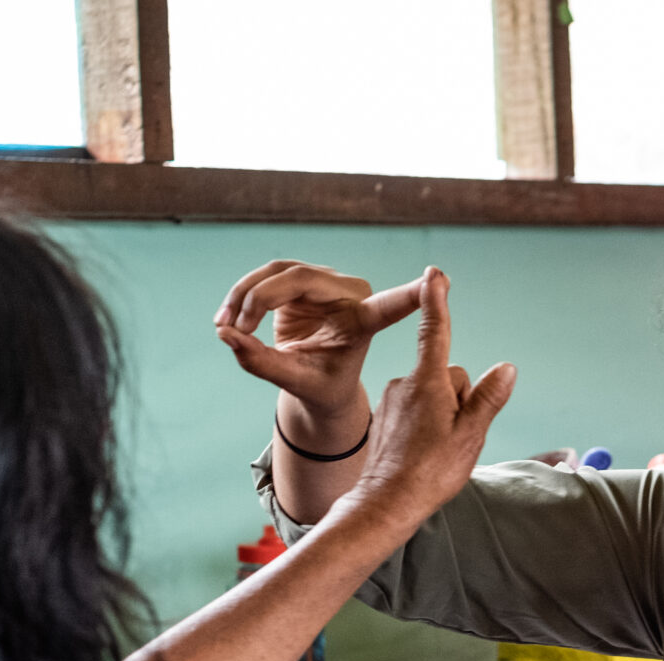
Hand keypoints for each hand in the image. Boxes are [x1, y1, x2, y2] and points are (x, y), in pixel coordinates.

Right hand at [214, 259, 426, 431]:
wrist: (316, 383)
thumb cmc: (322, 387)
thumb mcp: (297, 383)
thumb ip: (265, 363)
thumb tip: (227, 336)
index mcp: (364, 322)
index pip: (390, 305)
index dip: (409, 293)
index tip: (440, 276)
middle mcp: (349, 294)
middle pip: (299, 278)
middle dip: (260, 299)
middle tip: (235, 328)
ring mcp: (323, 282)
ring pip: (277, 272)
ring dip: (244, 295)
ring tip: (224, 327)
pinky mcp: (300, 281)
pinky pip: (264, 277)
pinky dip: (241, 296)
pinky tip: (226, 322)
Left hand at [341, 268, 515, 527]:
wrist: (386, 503)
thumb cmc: (430, 472)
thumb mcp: (470, 436)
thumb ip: (488, 399)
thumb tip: (505, 368)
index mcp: (428, 383)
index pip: (436, 332)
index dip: (438, 301)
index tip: (435, 274)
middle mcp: (406, 384)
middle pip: (448, 375)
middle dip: (460, 396)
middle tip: (456, 436)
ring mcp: (394, 400)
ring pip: (433, 393)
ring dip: (444, 412)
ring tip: (438, 448)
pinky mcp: (388, 416)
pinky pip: (417, 408)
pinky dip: (426, 423)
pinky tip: (424, 451)